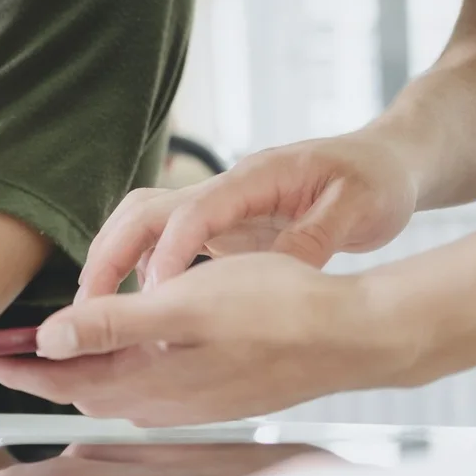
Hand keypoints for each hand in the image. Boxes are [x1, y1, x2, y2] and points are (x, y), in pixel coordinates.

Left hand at [0, 254, 411, 425]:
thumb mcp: (183, 304)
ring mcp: (190, 403)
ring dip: (81, 369)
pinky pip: (148, 387)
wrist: (353, 335)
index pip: (63, 379)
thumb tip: (48, 339)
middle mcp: (164, 402)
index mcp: (149, 381)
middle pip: (83, 388)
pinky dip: (120, 368)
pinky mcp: (213, 394)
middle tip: (6, 351)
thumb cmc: (275, 308)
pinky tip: (125, 346)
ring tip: (54, 347)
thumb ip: (111, 324)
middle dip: (42, 371)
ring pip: (116, 390)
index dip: (19, 367)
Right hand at [77, 132, 418, 301]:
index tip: (153, 300)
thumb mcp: (359, 211)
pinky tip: (136, 310)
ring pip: (143, 222)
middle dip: (109, 255)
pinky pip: (165, 241)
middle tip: (89, 307)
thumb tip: (275, 281)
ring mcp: (219, 205)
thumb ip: (313, 242)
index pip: (193, 213)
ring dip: (114, 260)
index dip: (167, 256)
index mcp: (257, 178)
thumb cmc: (377, 182)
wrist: (386, 162)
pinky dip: (139, 269)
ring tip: (97, 312)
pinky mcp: (221, 224)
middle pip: (143, 210)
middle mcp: (226, 187)